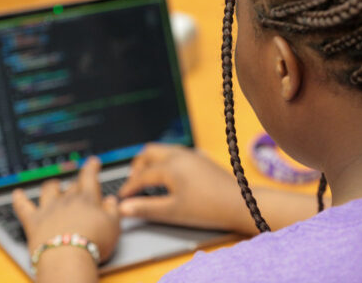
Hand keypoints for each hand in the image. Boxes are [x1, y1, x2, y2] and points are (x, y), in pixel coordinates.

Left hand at [12, 157, 120, 261]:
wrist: (68, 257)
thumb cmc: (93, 242)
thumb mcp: (114, 226)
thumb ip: (113, 210)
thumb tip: (111, 201)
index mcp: (87, 199)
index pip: (89, 177)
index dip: (91, 167)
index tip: (92, 162)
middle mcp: (67, 200)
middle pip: (71, 186)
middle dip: (75, 184)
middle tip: (79, 185)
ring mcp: (48, 209)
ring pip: (48, 190)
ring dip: (51, 186)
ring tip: (53, 184)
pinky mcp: (33, 221)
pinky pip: (23, 206)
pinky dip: (19, 199)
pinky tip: (17, 194)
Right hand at [119, 144, 245, 231]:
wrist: (240, 204)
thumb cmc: (207, 209)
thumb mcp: (172, 212)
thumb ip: (145, 208)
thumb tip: (122, 208)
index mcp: (170, 165)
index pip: (141, 175)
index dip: (129, 187)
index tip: (121, 198)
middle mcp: (180, 154)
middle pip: (150, 152)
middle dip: (138, 166)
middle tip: (132, 182)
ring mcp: (192, 154)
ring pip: (165, 150)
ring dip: (152, 161)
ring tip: (147, 177)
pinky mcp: (202, 159)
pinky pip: (178, 153)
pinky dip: (167, 160)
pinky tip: (171, 174)